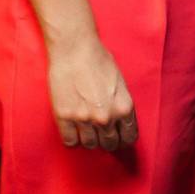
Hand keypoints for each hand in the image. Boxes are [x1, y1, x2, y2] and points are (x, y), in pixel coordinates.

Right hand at [47, 35, 136, 150]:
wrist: (74, 48)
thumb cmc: (98, 58)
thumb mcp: (120, 81)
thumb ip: (120, 104)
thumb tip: (120, 121)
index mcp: (124, 107)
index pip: (129, 137)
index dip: (124, 139)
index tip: (119, 138)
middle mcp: (107, 117)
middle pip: (110, 144)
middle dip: (107, 140)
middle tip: (101, 133)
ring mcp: (85, 119)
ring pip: (90, 145)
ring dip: (89, 138)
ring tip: (86, 127)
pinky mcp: (65, 118)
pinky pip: (70, 142)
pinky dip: (72, 138)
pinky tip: (73, 128)